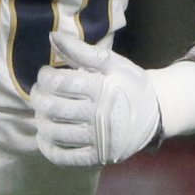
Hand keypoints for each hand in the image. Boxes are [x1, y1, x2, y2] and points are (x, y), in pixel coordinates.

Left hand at [33, 28, 163, 167]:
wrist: (156, 112)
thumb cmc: (129, 84)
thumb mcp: (112, 63)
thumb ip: (81, 50)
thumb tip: (52, 36)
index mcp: (102, 88)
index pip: (62, 83)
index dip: (45, 77)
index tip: (44, 74)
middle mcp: (99, 115)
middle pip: (55, 108)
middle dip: (38, 99)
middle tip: (37, 94)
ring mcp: (98, 139)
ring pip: (56, 133)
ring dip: (41, 122)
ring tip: (41, 113)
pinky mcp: (97, 157)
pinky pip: (66, 157)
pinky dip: (48, 148)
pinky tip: (44, 137)